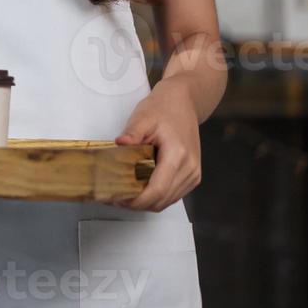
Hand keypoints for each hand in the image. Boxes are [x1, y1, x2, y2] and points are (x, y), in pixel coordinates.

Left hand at [114, 81, 201, 211]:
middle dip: (137, 203)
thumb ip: (132, 133)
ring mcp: (193, 174)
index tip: (117, 198)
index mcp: (178, 156)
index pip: (157, 190)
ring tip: (124, 193)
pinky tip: (139, 188)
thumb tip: (119, 144)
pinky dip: (156, 196)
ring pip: (167, 201)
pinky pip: (172, 195)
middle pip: (162, 200)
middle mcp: (190, 169)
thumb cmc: (164, 108)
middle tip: (114, 196)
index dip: (136, 200)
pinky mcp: (192, 176)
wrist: (184, 103)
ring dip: (146, 202)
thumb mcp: (143, 117)